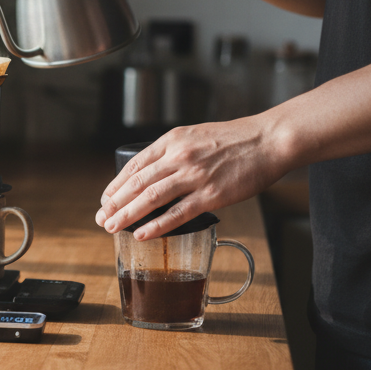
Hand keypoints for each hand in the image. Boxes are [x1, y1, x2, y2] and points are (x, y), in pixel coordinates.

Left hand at [95, 117, 288, 239]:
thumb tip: (153, 172)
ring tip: (112, 228)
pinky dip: (156, 225)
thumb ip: (173, 151)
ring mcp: (194, 176)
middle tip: (101, 218)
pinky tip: (141, 234)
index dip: (116, 185)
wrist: (270, 140)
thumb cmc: (235, 139)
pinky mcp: (212, 195)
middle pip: (137, 183)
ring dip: (127, 215)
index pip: (134, 165)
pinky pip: (177, 213)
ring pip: (151, 198)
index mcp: (172, 140)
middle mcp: (179, 156)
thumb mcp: (194, 135)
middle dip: (115, 203)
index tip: (105, 199)